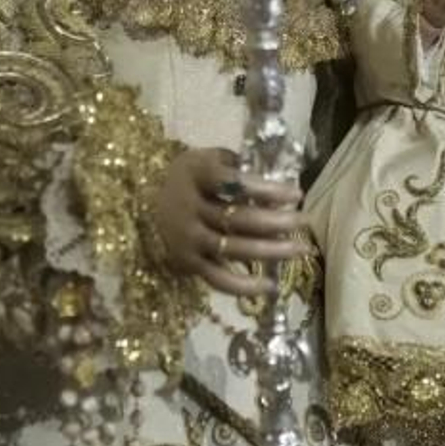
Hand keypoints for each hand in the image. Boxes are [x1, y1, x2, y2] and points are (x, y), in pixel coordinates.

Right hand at [153, 147, 309, 297]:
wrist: (140, 203)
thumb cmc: (185, 178)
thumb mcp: (203, 158)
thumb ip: (234, 165)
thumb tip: (275, 180)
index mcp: (195, 174)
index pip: (236, 183)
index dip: (268, 190)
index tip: (297, 194)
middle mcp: (190, 207)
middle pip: (240, 218)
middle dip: (278, 221)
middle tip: (305, 221)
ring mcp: (188, 238)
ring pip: (235, 249)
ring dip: (272, 251)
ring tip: (300, 249)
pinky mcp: (187, 263)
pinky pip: (218, 279)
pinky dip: (244, 286)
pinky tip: (270, 286)